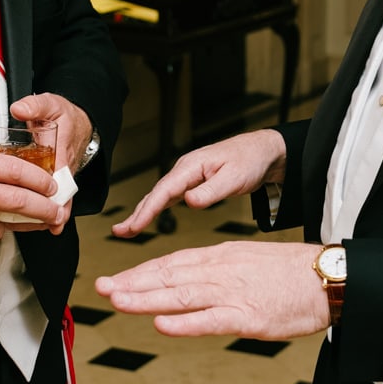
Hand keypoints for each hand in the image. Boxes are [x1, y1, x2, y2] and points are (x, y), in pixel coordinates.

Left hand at [10, 92, 89, 233]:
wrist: (79, 118)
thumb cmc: (64, 114)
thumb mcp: (49, 104)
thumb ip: (34, 105)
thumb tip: (19, 109)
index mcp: (63, 149)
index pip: (62, 176)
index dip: (59, 196)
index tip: (55, 212)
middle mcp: (64, 165)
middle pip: (62, 193)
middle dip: (57, 211)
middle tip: (51, 226)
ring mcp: (62, 173)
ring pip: (58, 196)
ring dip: (51, 212)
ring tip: (41, 228)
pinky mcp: (56, 176)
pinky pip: (53, 194)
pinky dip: (46, 206)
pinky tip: (34, 219)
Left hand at [94, 240, 328, 337]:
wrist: (328, 278)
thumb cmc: (291, 274)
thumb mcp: (248, 261)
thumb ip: (216, 272)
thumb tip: (188, 283)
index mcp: (221, 257)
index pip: (172, 263)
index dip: (140, 272)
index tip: (115, 279)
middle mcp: (220, 271)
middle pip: (168, 276)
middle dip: (132, 283)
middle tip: (101, 288)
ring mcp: (233, 293)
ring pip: (180, 296)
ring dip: (146, 299)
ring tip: (117, 301)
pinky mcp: (248, 316)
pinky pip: (210, 320)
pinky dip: (184, 323)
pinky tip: (160, 324)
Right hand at [110, 129, 285, 235]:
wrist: (263, 151)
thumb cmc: (250, 161)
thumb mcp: (234, 178)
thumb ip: (211, 191)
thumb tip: (188, 201)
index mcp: (191, 166)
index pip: (164, 190)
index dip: (147, 209)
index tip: (134, 225)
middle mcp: (185, 169)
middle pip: (156, 193)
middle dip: (137, 213)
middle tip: (120, 232)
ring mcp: (187, 175)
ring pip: (160, 195)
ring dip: (143, 212)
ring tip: (127, 230)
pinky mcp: (193, 182)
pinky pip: (169, 197)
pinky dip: (156, 208)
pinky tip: (147, 217)